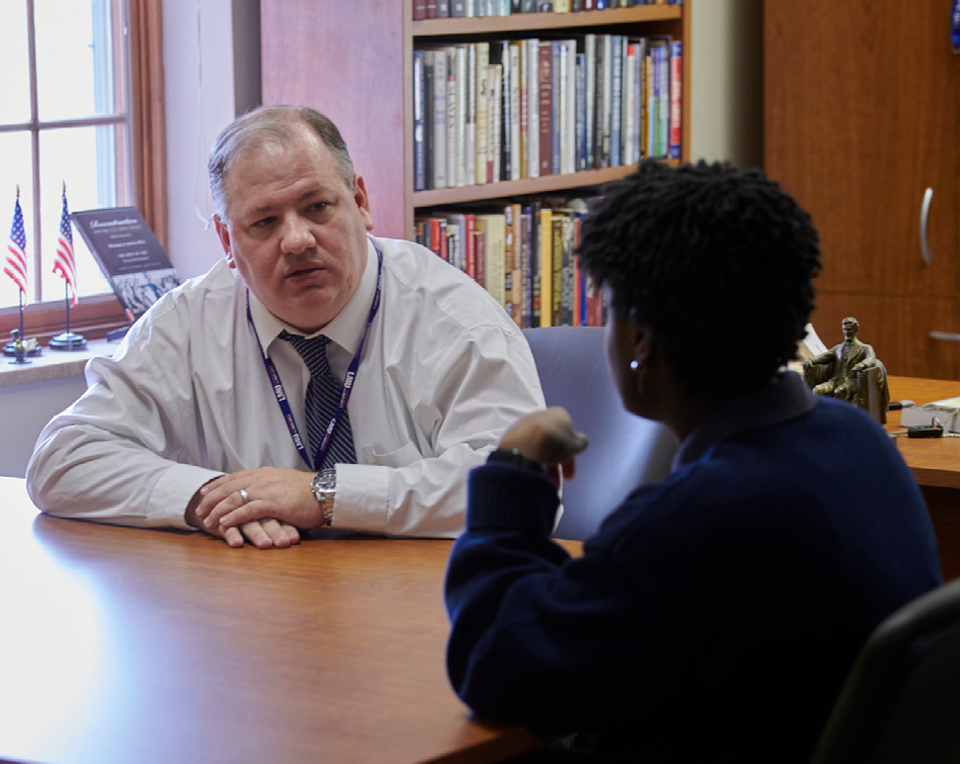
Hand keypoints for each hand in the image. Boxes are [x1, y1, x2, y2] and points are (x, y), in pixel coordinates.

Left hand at [191, 467, 321, 546]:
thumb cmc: (309, 492)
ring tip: (207, 521)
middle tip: (199, 509)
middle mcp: (262, 479)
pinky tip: (223, 523)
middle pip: (229, 487)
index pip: (235, 477)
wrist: (325, 492)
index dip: (218, 485)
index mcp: (265, 474)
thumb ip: (271, 486)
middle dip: (211, 499)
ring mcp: (266, 490)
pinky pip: (246, 510)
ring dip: (217, 510)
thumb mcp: (285, 483)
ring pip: (234, 498)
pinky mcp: (272, 503)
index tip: (205, 492)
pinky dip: (232, 517)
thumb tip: (263, 491)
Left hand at [499, 407, 587, 482]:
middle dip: (557, 463)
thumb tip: (581, 441)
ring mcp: (524, 425)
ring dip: (544, 465)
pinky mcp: (512, 435)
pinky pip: (526, 450)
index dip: (570, 454)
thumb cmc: (555, 442)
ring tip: (546, 481)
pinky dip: (531, 461)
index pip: (568, 434)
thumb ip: (581, 442)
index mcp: (558, 413)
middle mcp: (541, 415)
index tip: (569, 470)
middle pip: (552, 443)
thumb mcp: (576, 444)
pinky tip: (533, 473)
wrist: (526, 444)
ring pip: (539, 448)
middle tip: (559, 479)